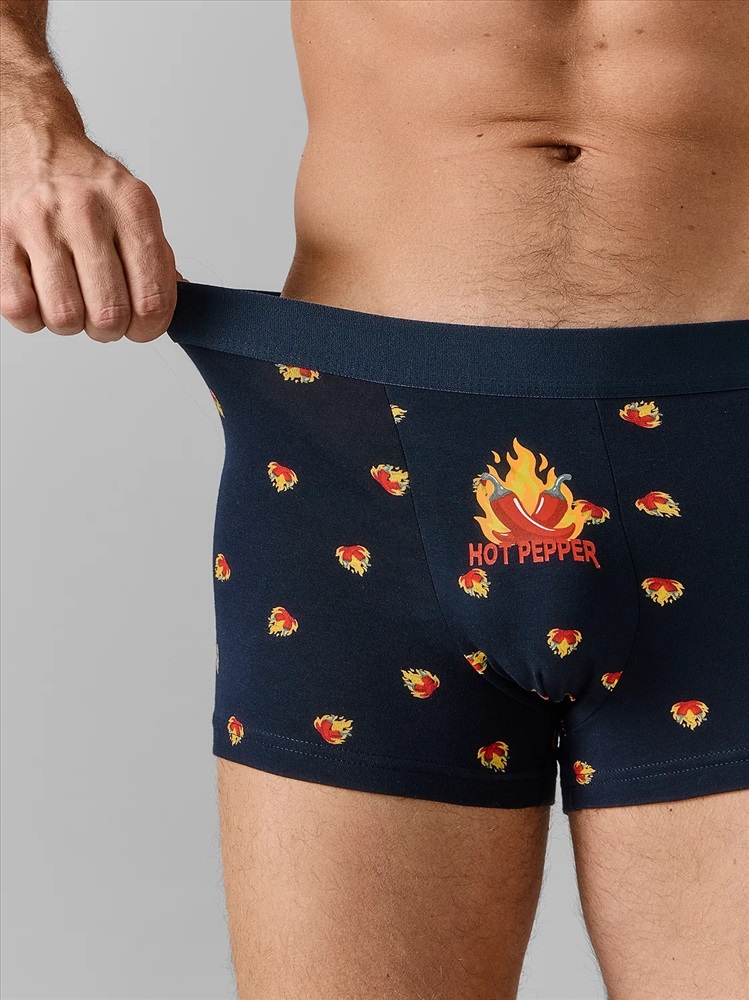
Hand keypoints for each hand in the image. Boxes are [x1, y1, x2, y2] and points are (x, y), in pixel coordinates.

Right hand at [1, 134, 180, 341]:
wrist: (32, 139)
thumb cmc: (85, 184)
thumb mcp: (134, 208)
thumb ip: (156, 260)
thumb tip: (166, 311)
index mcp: (131, 206)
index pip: (153, 298)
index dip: (149, 328)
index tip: (140, 326)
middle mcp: (86, 211)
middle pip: (109, 314)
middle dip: (109, 329)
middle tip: (102, 314)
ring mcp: (38, 222)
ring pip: (64, 316)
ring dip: (69, 323)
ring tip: (69, 299)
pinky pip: (20, 308)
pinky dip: (32, 316)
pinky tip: (40, 293)